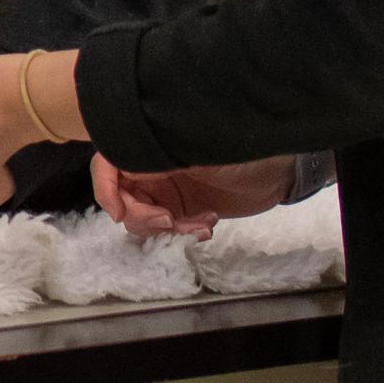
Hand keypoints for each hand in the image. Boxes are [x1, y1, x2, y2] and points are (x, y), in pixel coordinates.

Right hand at [91, 153, 292, 237]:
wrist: (279, 172)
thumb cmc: (241, 151)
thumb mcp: (195, 151)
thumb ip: (158, 157)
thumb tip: (123, 165)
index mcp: (148, 149)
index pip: (107, 166)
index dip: (105, 190)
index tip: (120, 213)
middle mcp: (152, 169)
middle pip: (122, 199)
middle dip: (142, 216)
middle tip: (169, 222)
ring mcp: (168, 191)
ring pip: (144, 219)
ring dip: (167, 229)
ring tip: (199, 224)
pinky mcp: (185, 210)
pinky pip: (170, 229)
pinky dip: (184, 233)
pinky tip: (207, 226)